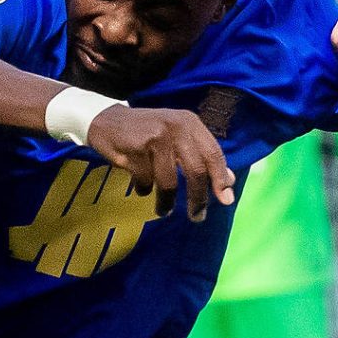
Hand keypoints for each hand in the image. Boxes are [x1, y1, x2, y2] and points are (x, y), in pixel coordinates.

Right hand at [85, 106, 235, 220]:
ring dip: (166, 201)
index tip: (225, 200)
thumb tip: (230, 182)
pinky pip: (145, 180)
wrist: (108, 121)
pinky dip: (143, 189)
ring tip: (163, 210)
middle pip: (195, 170)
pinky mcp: (136, 147)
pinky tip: (140, 187)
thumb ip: (202, 156)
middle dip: (197, 198)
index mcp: (190, 123)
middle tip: (197, 216)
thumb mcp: (178, 138)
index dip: (220, 179)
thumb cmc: (148, 133)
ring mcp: (155, 136)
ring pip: (169, 181)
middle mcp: (176, 127)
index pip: (213, 153)